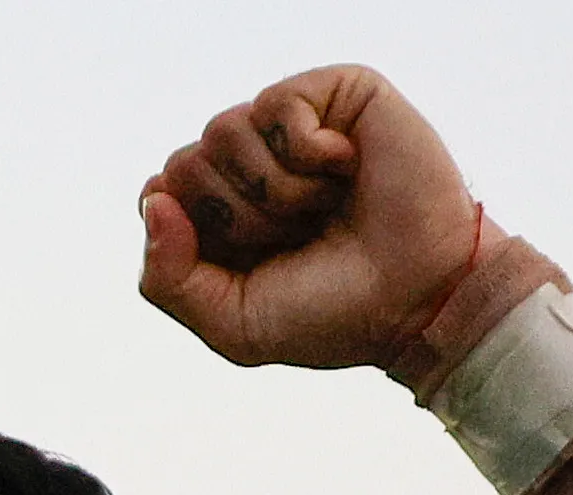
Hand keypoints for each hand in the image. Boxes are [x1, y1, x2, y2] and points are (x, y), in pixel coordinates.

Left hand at [137, 67, 478, 369]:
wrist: (418, 299)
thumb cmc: (329, 313)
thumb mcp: (230, 322)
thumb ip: (166, 279)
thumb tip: (154, 201)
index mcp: (216, 210)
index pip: (157, 194)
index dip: (198, 237)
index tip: (255, 264)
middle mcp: (247, 162)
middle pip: (184, 163)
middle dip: (239, 218)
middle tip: (298, 235)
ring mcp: (290, 125)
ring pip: (222, 132)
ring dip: (276, 190)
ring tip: (325, 206)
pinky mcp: (335, 92)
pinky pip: (275, 104)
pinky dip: (308, 153)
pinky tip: (346, 169)